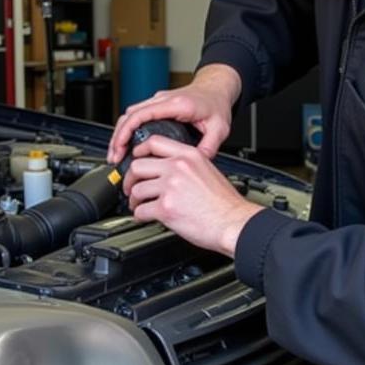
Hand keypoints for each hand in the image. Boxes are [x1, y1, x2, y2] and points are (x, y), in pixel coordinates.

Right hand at [107, 64, 241, 164]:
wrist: (217, 88)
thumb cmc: (216, 104)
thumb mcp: (219, 128)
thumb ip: (209, 147)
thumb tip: (197, 164)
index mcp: (177, 104)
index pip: (142, 114)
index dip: (126, 131)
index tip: (120, 148)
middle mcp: (163, 100)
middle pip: (129, 115)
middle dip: (117, 136)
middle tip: (114, 157)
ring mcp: (158, 101)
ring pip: (130, 114)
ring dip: (120, 133)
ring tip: (116, 154)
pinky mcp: (157, 104)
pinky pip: (136, 114)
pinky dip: (127, 129)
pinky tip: (125, 143)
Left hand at [123, 134, 262, 255]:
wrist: (234, 222)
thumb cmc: (226, 203)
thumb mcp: (208, 170)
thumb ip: (187, 166)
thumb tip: (168, 170)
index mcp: (189, 156)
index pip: (154, 142)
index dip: (139, 151)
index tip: (136, 158)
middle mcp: (178, 168)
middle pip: (138, 166)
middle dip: (131, 179)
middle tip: (132, 187)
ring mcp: (170, 187)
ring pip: (137, 190)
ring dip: (135, 200)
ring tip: (140, 205)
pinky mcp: (166, 208)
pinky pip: (141, 210)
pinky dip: (140, 215)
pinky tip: (145, 217)